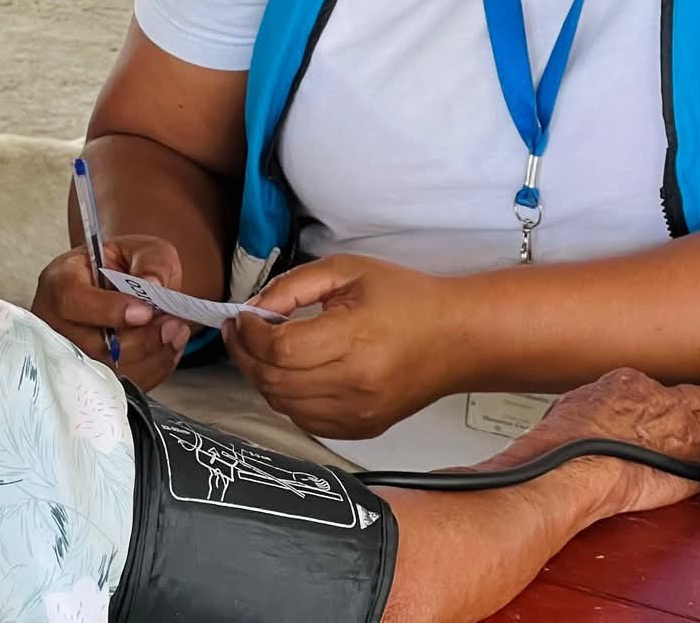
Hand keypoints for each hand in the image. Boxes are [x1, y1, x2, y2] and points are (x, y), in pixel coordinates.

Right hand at [30, 236, 192, 390]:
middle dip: (142, 339)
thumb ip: (151, 262)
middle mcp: (55, 325)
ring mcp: (69, 358)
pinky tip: (169, 348)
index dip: (111, 310)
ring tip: (176, 332)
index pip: (73, 301)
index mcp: (59, 282)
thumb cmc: (122, 265)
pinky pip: (124, 386)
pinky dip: (154, 370)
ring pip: (111, 373)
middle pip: (93, 346)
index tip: (147, 310)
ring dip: (153, 356)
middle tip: (173, 323)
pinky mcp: (89, 379)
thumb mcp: (140, 248)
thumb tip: (154, 285)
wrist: (115, 286)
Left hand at [224, 254, 460, 438]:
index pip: (279, 349)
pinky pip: (304, 421)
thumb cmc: (408, 298)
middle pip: (274, 382)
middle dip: (246, 355)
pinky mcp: (362, 428)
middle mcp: (355, 384)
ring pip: (283, 406)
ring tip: (263, 351)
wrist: (457, 338)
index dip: (249, 334)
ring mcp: (358, 413)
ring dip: (263, 378)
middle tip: (241, 332)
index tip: (243, 317)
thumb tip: (256, 308)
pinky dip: (287, 399)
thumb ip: (294, 285)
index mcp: (354, 339)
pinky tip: (291, 374)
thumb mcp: (348, 270)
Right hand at [495, 368, 699, 519]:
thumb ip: (596, 411)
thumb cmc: (565, 444)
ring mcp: (682, 429)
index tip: (674, 409)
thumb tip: (593, 421)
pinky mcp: (693, 460)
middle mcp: (661, 401)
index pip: (665, 388)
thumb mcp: (574, 409)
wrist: (572, 466)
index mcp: (630, 383)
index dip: (674, 400)